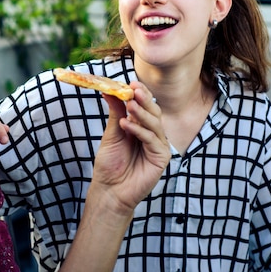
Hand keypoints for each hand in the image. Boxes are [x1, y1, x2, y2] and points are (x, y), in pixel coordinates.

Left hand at [90, 81, 169, 215]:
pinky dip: (140, 130)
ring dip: (141, 113)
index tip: (131, 82)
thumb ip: (115, 114)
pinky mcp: (161, 157)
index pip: (145, 106)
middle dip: (144, 99)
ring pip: (155, 123)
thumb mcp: (111, 134)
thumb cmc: (110, 164)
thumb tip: (109, 91)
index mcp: (142, 126)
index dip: (140, 93)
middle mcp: (153, 134)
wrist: (110, 190)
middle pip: (153, 112)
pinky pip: (152, 139)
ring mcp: (158, 145)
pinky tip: (127, 125)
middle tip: (134, 89)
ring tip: (129, 104)